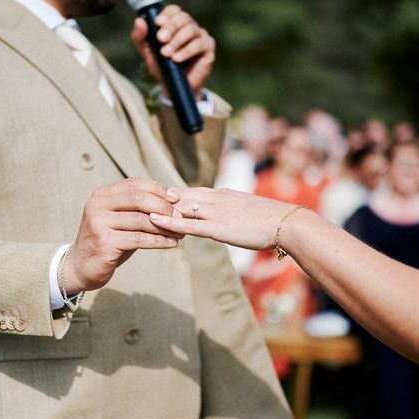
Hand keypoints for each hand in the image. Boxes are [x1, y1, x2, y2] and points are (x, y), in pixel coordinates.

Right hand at [62, 178, 182, 293]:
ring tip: (181, 232)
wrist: (81, 266)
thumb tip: (172, 202)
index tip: (176, 197)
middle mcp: (97, 205)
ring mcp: (99, 223)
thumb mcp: (120, 220)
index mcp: (102, 195)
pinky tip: (172, 243)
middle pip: (138, 198)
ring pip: (140, 220)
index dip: (157, 189)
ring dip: (165, 226)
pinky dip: (158, 241)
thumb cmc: (108, 241)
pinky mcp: (105, 243)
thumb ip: (138, 209)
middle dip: (163, 206)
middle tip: (180, 216)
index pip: (134, 184)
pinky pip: (139, 239)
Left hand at [130, 5, 214, 98]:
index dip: (166, 14)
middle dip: (170, 27)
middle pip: (183, 17)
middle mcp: (190, 27)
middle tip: (160, 39)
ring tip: (166, 54)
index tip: (157, 23)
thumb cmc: (162, 67)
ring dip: (176, 41)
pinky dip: (186, 51)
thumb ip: (140, 37)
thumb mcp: (147, 53)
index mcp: (176, 24)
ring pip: (191, 29)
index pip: (174, 10)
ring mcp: (201, 36)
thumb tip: (139, 21)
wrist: (174, 87)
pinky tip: (177, 59)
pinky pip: (199, 44)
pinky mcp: (208, 48)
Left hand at [149, 187, 299, 250]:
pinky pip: (188, 224)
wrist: (287, 223)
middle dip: (155, 199)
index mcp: (220, 194)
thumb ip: (227, 212)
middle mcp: (214, 199)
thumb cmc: (269, 220)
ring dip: (157, 209)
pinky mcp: (218, 227)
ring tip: (134, 210)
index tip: (148, 195)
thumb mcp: (244, 211)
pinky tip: (153, 221)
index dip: (167, 194)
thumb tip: (218, 219)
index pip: (188, 191)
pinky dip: (169, 222)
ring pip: (179, 208)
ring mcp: (215, 212)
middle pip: (178, 196)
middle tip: (132, 200)